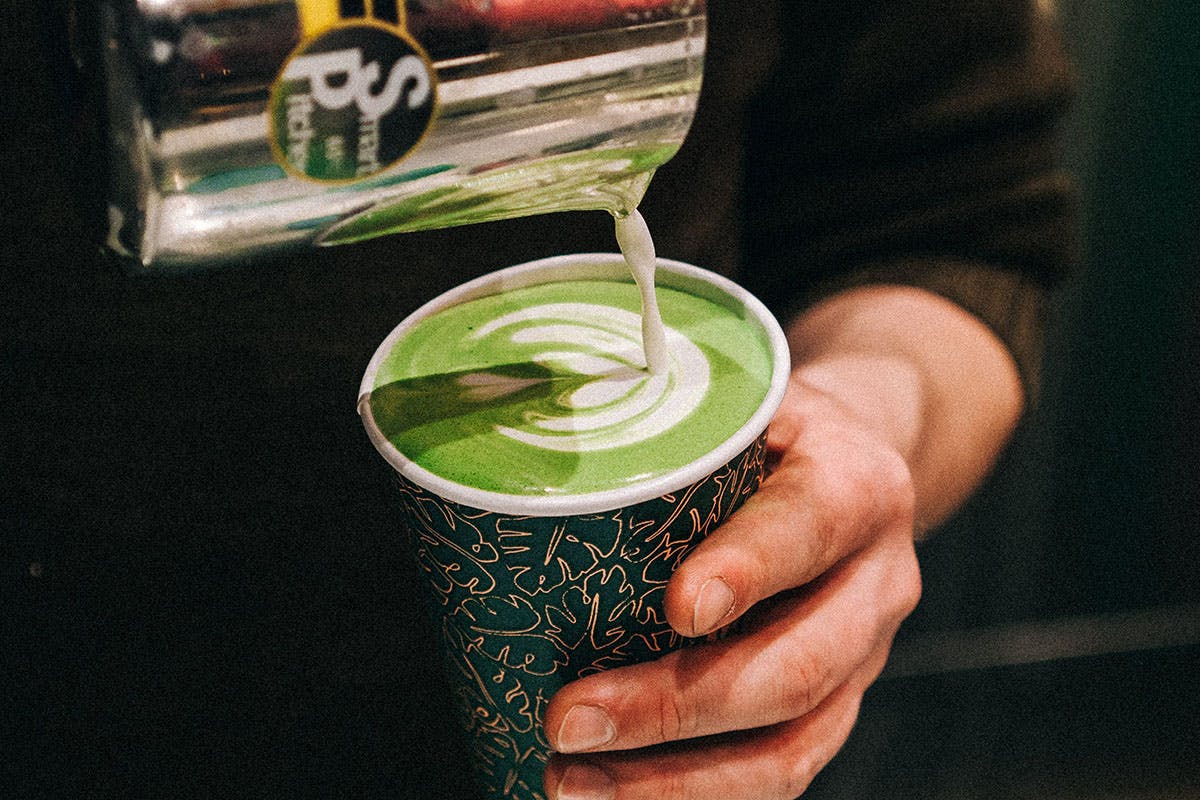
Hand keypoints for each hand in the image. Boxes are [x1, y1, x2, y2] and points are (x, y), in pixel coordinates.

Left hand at [540, 285, 1023, 799]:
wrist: (853, 470)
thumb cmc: (772, 435)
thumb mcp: (745, 402)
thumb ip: (678, 431)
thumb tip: (539, 456)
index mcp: (857, 486)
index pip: (809, 528)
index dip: (747, 571)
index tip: (677, 608)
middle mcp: (876, 584)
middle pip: (795, 666)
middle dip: (674, 707)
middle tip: (566, 719)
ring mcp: (863, 660)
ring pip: (790, 746)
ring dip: (675, 782)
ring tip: (571, 781)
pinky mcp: (835, 707)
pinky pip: (779, 771)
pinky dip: (695, 796)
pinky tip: (616, 792)